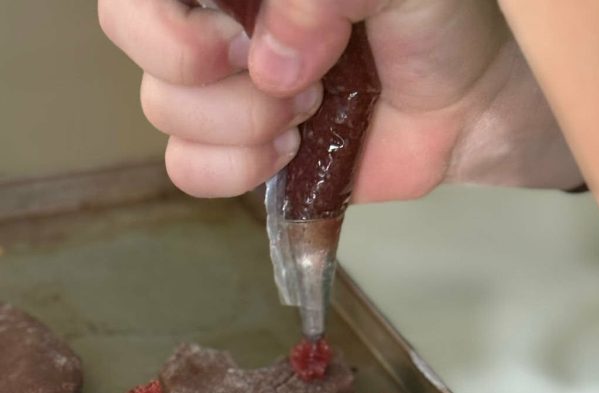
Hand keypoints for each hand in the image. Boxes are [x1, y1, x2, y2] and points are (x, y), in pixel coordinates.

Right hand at [98, 0, 583, 200]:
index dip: (163, 15)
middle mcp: (217, 13)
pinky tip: (291, 151)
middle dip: (199, 65)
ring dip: (241, 121)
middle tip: (285, 77)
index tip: (234, 36)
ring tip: (311, 109)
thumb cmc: (438, 18)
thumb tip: (273, 59)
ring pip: (162, 106)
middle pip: (128, 28)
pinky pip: (186, 169)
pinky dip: (234, 170)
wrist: (469, 100)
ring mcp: (221, 82)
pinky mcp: (237, 149)